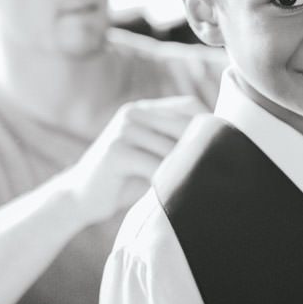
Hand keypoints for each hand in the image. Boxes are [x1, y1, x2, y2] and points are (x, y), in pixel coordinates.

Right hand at [65, 95, 208, 224]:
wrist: (79, 198)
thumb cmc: (122, 179)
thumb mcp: (149, 155)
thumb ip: (173, 144)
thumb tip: (221, 144)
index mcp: (143, 109)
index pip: (188, 106)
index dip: (208, 125)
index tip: (224, 147)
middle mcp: (133, 113)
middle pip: (183, 125)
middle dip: (202, 149)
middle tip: (219, 171)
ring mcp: (123, 130)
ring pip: (172, 148)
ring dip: (187, 169)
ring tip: (201, 186)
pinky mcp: (116, 151)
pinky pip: (155, 166)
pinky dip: (168, 181)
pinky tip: (176, 193)